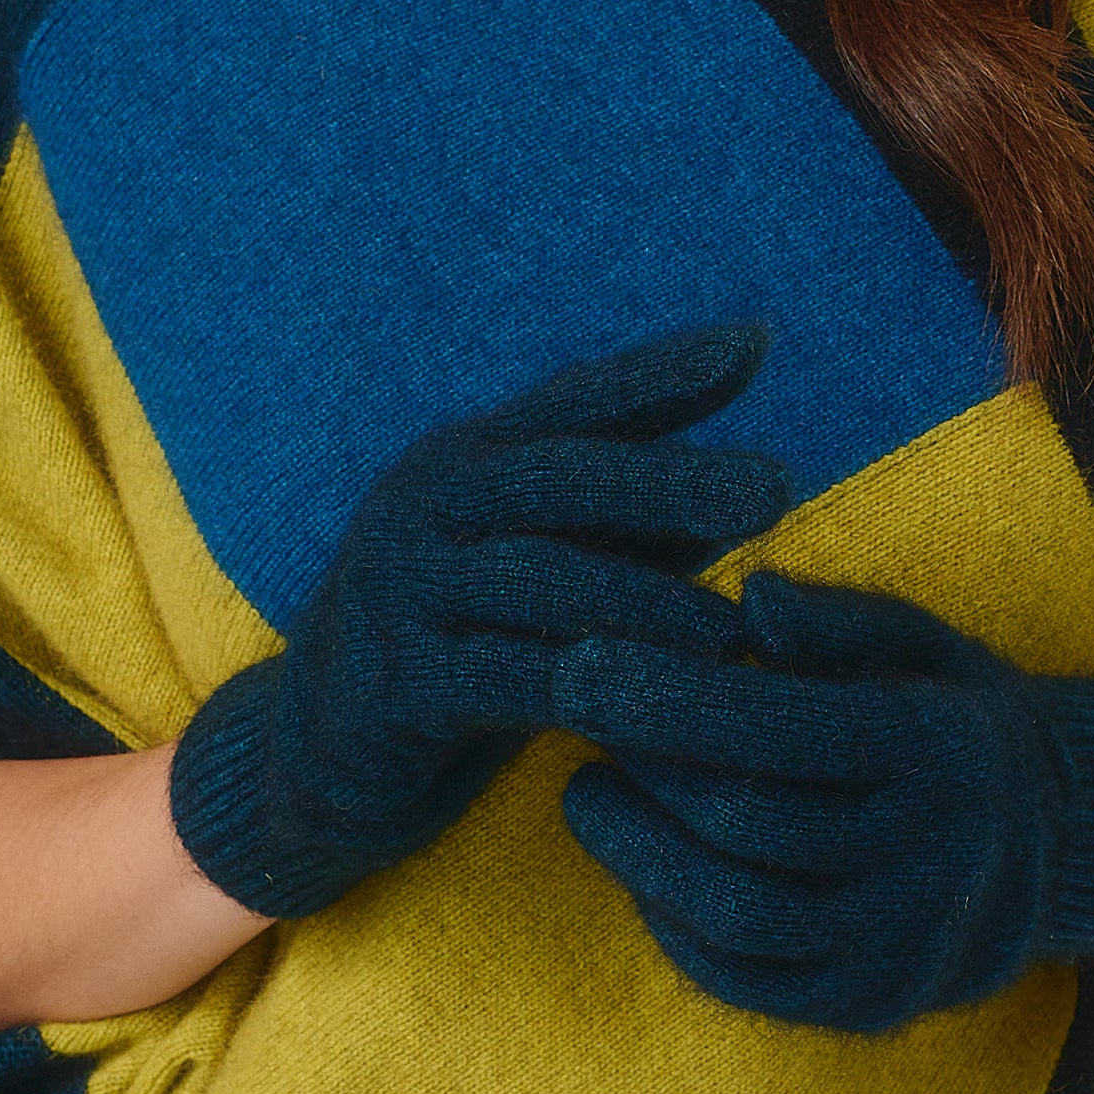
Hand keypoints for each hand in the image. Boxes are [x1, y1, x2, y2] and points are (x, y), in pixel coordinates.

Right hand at [169, 323, 791, 918]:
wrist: (317, 753)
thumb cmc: (463, 640)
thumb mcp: (540, 563)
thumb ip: (632, 522)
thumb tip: (759, 482)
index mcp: (471, 455)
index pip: (578, 399)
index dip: (664, 369)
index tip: (757, 341)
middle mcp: (428, 499)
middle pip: (559, 473)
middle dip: (671, 478)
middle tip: (777, 489)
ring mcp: (401, 587)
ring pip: (534, 577)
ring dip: (640, 600)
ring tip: (729, 627)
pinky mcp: (393, 683)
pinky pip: (498, 680)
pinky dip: (576, 687)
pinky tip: (643, 706)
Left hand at [556, 572, 1093, 1033]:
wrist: (1043, 842)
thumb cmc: (946, 709)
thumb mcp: (912, 638)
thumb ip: (834, 620)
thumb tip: (751, 598)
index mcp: (940, 752)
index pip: (787, 728)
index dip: (674, 696)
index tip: (584, 658)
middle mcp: (931, 859)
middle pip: (749, 824)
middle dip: (644, 765)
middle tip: (573, 712)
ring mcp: (903, 946)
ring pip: (739, 913)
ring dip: (640, 850)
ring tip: (588, 788)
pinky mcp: (870, 1005)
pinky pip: (747, 978)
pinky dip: (674, 921)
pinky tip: (639, 859)